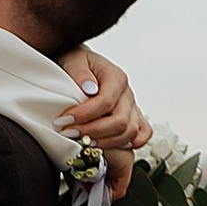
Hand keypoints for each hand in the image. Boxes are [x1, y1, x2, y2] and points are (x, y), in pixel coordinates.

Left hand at [59, 53, 150, 196]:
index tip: (63, 121)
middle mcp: (127, 94)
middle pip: (120, 122)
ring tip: (83, 142)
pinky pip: (143, 134)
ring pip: (130, 133)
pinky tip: (111, 145)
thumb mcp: (73, 60)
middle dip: (92, 132)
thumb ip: (80, 72)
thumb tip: (89, 89)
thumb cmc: (78, 62)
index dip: (84, 115)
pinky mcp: (133, 118)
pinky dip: (131, 144)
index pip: (105, 102)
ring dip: (105, 142)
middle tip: (69, 134)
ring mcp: (132, 107)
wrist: (82, 64)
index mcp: (116, 78)